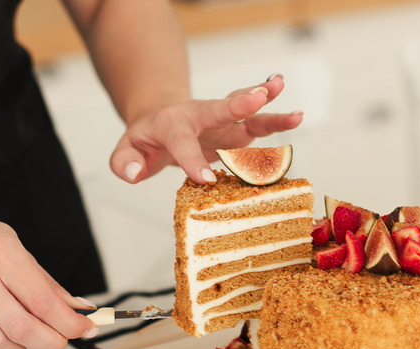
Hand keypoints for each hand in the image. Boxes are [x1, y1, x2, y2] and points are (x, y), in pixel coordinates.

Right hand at [0, 204, 96, 348]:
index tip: (84, 330)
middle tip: (58, 342)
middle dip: (52, 343)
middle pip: (24, 328)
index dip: (70, 323)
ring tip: (20, 338)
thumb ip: (45, 282)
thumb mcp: (11, 245)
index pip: (43, 301)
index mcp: (0, 252)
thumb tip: (79, 309)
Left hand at [110, 74, 302, 183]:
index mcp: (170, 125)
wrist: (162, 120)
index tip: (203, 179)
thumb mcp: (126, 152)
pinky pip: (257, 123)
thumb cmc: (147, 140)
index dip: (191, 161)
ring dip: (267, 106)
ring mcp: (220, 121)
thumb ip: (124, 163)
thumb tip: (134, 173)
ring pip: (244, 111)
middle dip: (238, 104)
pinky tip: (295, 114)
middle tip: (257, 98)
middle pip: (219, 109)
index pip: (182, 142)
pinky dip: (276, 119)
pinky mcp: (236, 129)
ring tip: (288, 100)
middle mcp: (199, 117)